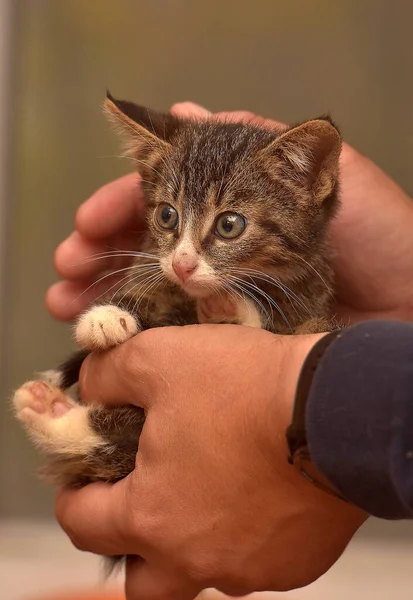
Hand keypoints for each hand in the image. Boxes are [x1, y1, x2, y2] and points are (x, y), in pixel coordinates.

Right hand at [47, 102, 412, 323]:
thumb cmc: (384, 241)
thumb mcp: (331, 174)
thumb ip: (264, 145)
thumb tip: (194, 111)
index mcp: (241, 204)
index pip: (170, 197)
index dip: (125, 207)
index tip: (89, 223)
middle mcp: (229, 248)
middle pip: (152, 248)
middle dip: (102, 255)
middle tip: (67, 270)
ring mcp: (231, 296)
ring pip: (156, 293)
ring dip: (107, 296)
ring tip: (67, 306)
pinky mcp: (237, 338)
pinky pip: (181, 334)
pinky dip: (141, 334)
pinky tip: (109, 334)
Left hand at [56, 325, 364, 598]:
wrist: (339, 407)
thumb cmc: (246, 387)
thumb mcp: (159, 358)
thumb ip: (108, 375)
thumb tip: (88, 387)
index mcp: (152, 516)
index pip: (83, 525)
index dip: (74, 497)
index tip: (84, 480)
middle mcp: (197, 559)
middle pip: (143, 583)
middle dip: (133, 548)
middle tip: (145, 503)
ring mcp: (251, 568)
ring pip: (204, 570)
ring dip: (196, 538)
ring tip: (212, 485)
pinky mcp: (296, 564)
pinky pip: (256, 560)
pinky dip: (246, 532)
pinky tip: (260, 489)